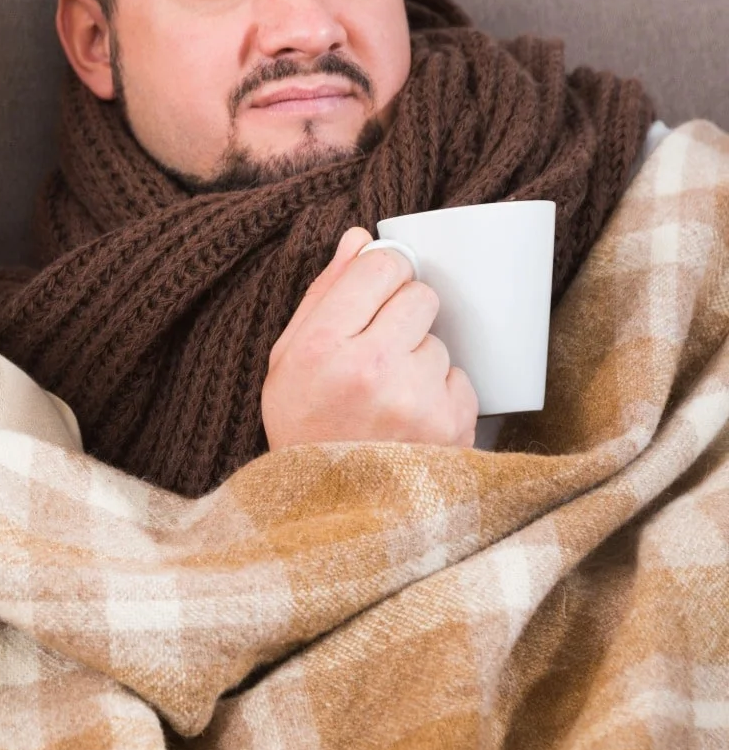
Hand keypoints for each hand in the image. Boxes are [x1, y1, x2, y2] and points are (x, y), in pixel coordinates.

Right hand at [262, 227, 478, 450]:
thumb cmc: (303, 429)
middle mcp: (371, 367)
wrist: (328, 510)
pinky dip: (440, 397)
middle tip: (380, 353)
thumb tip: (360, 239)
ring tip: (389, 399)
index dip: (382, 277)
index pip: (381, 267)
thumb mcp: (287, 361)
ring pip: (440, 342)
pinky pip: (461, 380)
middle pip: (420, 296)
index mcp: (322, 345)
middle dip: (404, 317)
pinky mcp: (451, 426)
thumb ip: (323, 296)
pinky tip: (409, 422)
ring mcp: (416, 399)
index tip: (375, 296)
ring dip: (420, 362)